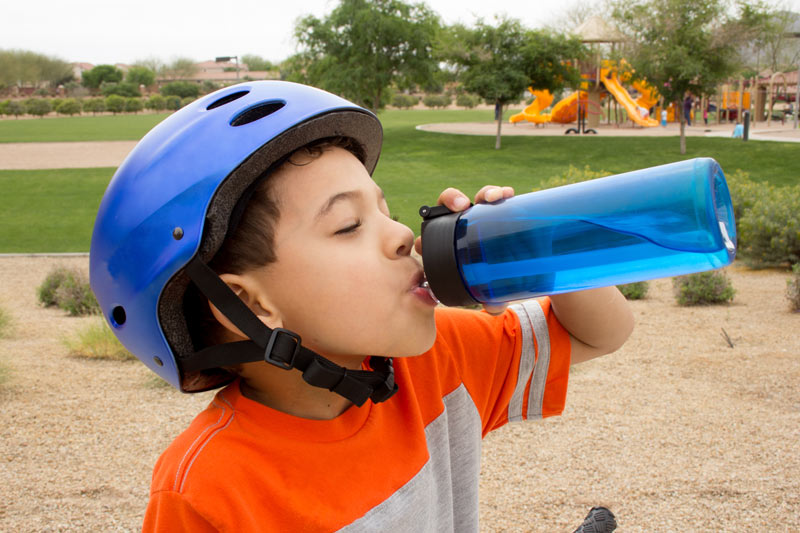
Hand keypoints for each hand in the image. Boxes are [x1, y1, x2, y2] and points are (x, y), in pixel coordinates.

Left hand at [415, 185, 514, 314]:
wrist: (513, 268)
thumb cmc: (491, 279)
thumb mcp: (489, 291)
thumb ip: (490, 298)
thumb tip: (494, 307)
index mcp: (448, 245)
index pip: (429, 236)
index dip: (425, 237)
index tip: (428, 241)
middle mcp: (461, 226)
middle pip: (448, 207)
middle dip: (450, 201)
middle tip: (461, 206)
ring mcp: (478, 217)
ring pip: (475, 198)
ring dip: (480, 193)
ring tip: (492, 198)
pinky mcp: (496, 211)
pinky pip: (494, 197)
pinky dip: (498, 192)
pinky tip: (507, 194)